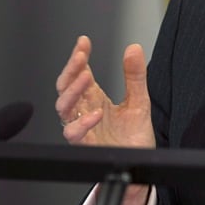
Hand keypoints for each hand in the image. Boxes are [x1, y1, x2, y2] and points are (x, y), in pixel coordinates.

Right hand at [55, 36, 154, 204]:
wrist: (141, 162)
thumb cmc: (134, 135)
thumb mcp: (139, 100)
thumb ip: (134, 76)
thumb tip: (133, 48)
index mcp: (94, 98)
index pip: (79, 73)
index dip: (78, 57)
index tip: (83, 42)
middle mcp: (85, 110)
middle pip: (66, 87)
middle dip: (70, 69)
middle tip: (81, 56)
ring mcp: (84, 127)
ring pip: (64, 108)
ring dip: (72, 91)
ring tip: (86, 76)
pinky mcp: (88, 144)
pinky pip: (74, 134)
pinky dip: (82, 123)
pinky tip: (95, 113)